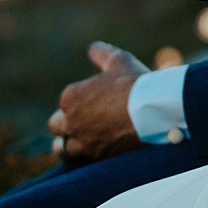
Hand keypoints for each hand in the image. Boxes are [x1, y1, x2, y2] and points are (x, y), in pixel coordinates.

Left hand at [48, 41, 148, 159]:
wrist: (152, 110)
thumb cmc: (134, 82)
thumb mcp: (118, 60)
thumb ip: (101, 54)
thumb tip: (93, 48)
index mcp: (71, 97)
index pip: (64, 102)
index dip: (78, 101)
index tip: (95, 100)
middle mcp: (71, 121)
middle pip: (55, 126)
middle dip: (65, 124)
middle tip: (82, 120)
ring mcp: (82, 140)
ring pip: (62, 148)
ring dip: (69, 143)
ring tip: (83, 139)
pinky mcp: (97, 155)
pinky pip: (83, 159)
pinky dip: (87, 153)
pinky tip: (98, 148)